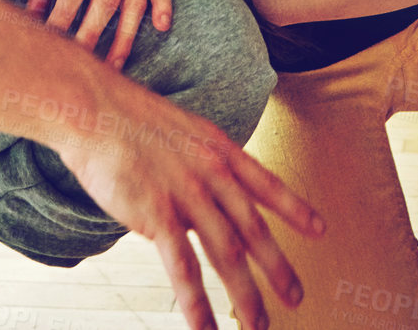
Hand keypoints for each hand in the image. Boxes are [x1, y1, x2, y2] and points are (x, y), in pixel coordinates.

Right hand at [54, 79, 324, 329]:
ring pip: (226, 253)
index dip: (295, 209)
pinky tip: (206, 327)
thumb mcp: (185, 131)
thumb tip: (210, 192)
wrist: (97, 109)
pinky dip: (196, 303)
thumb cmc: (133, 120)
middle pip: (253, 228)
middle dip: (278, 267)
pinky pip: (182, 267)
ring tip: (257, 326)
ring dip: (244, 295)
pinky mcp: (156, 215)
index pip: (267, 184)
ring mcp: (187, 194)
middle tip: (296, 298)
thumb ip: (203, 162)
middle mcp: (213, 173)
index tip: (320, 230)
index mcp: (221, 149)